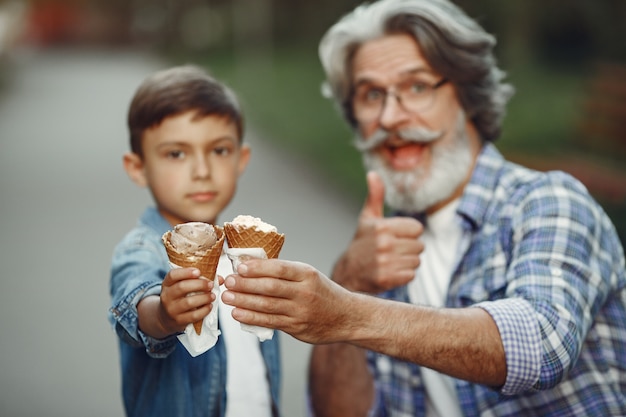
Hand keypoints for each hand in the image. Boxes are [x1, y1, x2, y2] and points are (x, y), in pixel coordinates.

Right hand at [157, 267, 215, 334]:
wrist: (166, 318)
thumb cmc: (179, 298)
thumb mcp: (182, 286)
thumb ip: (199, 279)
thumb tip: (219, 279)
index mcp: (167, 284)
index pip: (173, 275)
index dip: (186, 272)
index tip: (198, 271)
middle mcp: (167, 296)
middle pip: (182, 287)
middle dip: (199, 284)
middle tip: (210, 284)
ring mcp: (171, 309)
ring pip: (188, 302)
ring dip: (204, 298)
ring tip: (212, 296)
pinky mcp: (178, 321)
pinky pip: (193, 315)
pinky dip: (204, 310)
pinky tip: (209, 306)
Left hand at [222, 259, 353, 343]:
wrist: (346, 316)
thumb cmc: (322, 292)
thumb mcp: (309, 275)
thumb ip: (284, 272)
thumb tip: (251, 265)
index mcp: (307, 274)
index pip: (279, 268)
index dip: (257, 268)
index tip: (239, 267)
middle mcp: (305, 292)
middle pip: (270, 287)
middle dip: (245, 284)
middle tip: (227, 281)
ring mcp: (300, 311)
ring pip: (267, 306)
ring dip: (244, 301)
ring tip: (227, 297)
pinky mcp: (296, 327)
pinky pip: (270, 322)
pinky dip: (251, 317)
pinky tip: (238, 313)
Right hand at [333, 171, 423, 292]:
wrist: (347, 273)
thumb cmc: (362, 243)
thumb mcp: (367, 218)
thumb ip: (375, 196)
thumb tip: (373, 173)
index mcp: (382, 226)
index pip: (417, 228)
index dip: (408, 233)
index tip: (394, 237)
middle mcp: (384, 243)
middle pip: (419, 246)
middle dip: (409, 249)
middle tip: (391, 251)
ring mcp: (385, 262)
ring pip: (416, 261)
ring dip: (407, 263)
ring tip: (390, 262)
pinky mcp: (387, 279)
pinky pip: (411, 275)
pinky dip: (403, 275)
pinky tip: (390, 272)